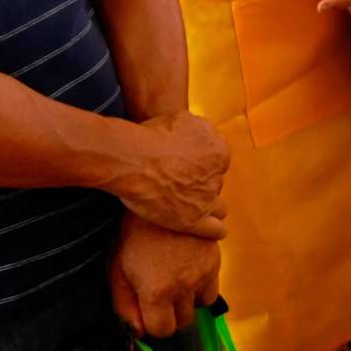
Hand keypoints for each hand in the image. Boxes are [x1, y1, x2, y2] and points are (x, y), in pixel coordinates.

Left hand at [106, 217, 219, 337]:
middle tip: (159, 300)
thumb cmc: (133, 234)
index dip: (152, 326)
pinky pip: (213, 288)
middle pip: (184, 322)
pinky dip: (202, 287)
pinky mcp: (216, 260)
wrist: (160, 199)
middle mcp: (184, 286)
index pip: (162, 331)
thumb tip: (138, 331)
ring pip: (201, 306)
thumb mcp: (116, 270)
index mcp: (157, 291)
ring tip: (174, 285)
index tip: (147, 315)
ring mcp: (204, 273)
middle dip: (170, 316)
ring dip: (188, 302)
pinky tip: (187, 273)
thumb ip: (124, 305)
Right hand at [110, 115, 228, 238]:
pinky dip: (214, 230)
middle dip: (203, 184)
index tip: (188, 167)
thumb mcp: (181, 119)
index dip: (202, 164)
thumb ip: (196, 128)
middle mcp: (217, 175)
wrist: (132, 159)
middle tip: (182, 185)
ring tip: (193, 208)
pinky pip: (215, 229)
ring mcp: (206, 199)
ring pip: (218, 206)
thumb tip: (201, 130)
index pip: (219, 162)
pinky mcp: (192, 219)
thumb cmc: (150, 137)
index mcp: (219, 151)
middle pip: (215, 183)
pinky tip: (211, 229)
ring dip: (208, 206)